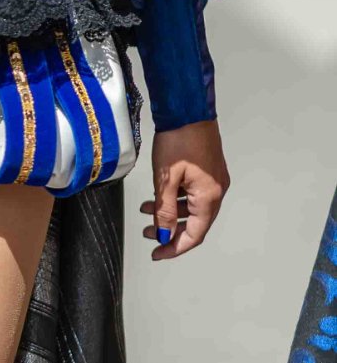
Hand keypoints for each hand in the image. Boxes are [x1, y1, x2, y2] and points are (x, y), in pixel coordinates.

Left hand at [139, 120, 228, 260]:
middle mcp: (216, 191)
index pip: (194, 234)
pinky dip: (176, 197)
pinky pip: (193, 192)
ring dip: (170, 211)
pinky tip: (157, 194)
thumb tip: (163, 234)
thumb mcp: (165, 178)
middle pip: (195, 222)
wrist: (188, 108)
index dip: (175, 247)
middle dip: (170, 230)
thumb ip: (164, 209)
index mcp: (209, 197)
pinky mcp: (209, 169)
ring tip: (146, 211)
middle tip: (148, 234)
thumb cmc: (178, 139)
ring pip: (192, 206)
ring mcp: (214, 179)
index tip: (157, 253)